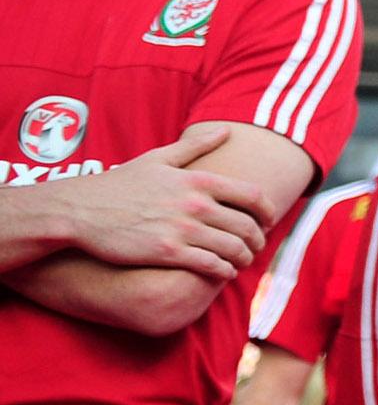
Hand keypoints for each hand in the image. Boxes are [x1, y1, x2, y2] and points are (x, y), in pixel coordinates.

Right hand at [55, 123, 271, 276]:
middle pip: (247, 225)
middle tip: (258, 246)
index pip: (252, 195)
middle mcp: (196, 204)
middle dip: (258, 239)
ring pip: (232, 247)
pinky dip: (223, 271)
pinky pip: (210, 265)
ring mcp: (183, 229)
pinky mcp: (168, 253)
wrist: (82, 210)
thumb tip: (225, 131)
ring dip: (244, 257)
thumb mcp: (159, 158)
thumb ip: (196, 146)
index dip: (268, 210)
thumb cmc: (120, 184)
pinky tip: (224, 273)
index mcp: (199, 180)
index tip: (269, 220)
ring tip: (243, 261)